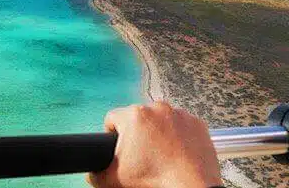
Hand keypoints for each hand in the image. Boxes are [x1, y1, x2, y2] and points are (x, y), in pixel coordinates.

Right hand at [87, 101, 221, 187]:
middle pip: (137, 117)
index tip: (119, 146)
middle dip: (137, 133)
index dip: (112, 134)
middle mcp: (157, 108)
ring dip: (157, 131)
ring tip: (160, 153)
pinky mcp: (196, 123)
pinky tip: (176, 151)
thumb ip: (97, 175)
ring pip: (159, 119)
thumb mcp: (116, 179)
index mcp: (134, 115)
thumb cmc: (157, 179)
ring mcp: (179, 114)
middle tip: (141, 154)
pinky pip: (180, 124)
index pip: (112, 118)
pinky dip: (178, 135)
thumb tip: (91, 174)